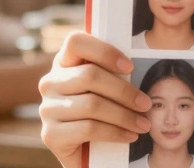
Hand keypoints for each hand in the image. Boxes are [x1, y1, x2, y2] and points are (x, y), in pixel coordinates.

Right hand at [38, 31, 152, 167]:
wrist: (86, 152)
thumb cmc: (101, 112)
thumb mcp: (105, 87)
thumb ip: (113, 72)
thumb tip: (139, 67)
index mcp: (63, 62)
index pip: (75, 42)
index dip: (104, 51)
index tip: (130, 67)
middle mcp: (50, 82)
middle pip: (90, 76)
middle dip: (124, 91)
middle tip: (146, 104)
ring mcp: (47, 109)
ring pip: (92, 105)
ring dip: (124, 116)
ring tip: (143, 124)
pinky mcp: (51, 135)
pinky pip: (89, 129)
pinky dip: (115, 132)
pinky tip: (129, 135)